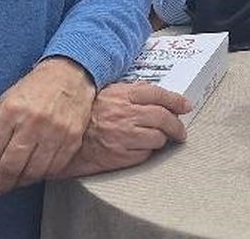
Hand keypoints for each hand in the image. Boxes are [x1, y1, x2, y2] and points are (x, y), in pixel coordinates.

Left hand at [0, 57, 96, 193]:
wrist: (69, 75)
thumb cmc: (32, 90)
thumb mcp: (2, 107)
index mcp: (11, 111)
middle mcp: (33, 122)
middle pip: (11, 166)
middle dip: (0, 183)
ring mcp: (55, 131)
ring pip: (33, 171)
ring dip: (20, 183)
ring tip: (14, 182)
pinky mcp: (72, 138)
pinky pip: (54, 169)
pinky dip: (41, 176)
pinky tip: (34, 173)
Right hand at [60, 83, 191, 177]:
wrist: (64, 137)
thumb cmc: (85, 115)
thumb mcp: (107, 94)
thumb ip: (131, 94)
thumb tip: (159, 98)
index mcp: (123, 94)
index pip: (158, 94)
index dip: (176, 100)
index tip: (186, 106)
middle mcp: (126, 113)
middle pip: (163, 118)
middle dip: (177, 126)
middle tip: (180, 132)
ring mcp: (124, 135)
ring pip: (158, 138)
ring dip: (161, 140)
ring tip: (157, 140)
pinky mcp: (120, 155)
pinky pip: (144, 155)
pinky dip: (146, 153)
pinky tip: (139, 149)